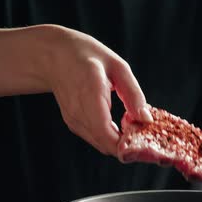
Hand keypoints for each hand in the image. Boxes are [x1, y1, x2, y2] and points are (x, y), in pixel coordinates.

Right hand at [42, 25, 152, 155]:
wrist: (55, 56)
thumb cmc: (87, 56)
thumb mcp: (118, 67)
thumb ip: (133, 94)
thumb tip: (146, 119)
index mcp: (90, 92)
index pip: (105, 131)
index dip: (125, 143)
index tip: (144, 140)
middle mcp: (78, 110)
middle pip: (105, 144)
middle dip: (127, 145)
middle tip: (143, 132)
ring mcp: (73, 119)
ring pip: (102, 145)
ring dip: (119, 142)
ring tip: (132, 126)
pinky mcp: (73, 124)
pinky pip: (96, 139)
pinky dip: (110, 138)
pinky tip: (119, 126)